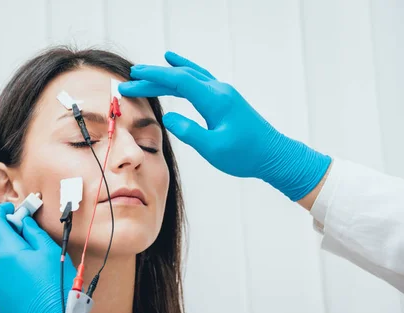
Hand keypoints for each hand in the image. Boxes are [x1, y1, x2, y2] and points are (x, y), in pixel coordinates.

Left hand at [0, 203, 96, 312]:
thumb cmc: (56, 287)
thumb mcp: (50, 251)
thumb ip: (33, 232)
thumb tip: (24, 221)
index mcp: (6, 250)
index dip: (2, 210)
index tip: (12, 209)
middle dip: (3, 227)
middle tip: (22, 227)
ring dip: (3, 246)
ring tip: (24, 250)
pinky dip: (4, 264)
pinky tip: (22, 269)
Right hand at [119, 51, 330, 200]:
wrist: (274, 155)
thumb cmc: (246, 155)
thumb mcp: (213, 148)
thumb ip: (188, 131)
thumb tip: (167, 116)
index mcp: (215, 100)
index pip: (179, 80)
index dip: (155, 76)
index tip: (134, 76)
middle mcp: (219, 90)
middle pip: (181, 76)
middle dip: (154, 77)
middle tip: (130, 81)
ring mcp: (223, 93)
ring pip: (189, 77)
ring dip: (166, 75)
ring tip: (145, 73)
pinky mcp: (225, 99)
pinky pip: (199, 79)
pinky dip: (183, 72)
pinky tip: (177, 66)